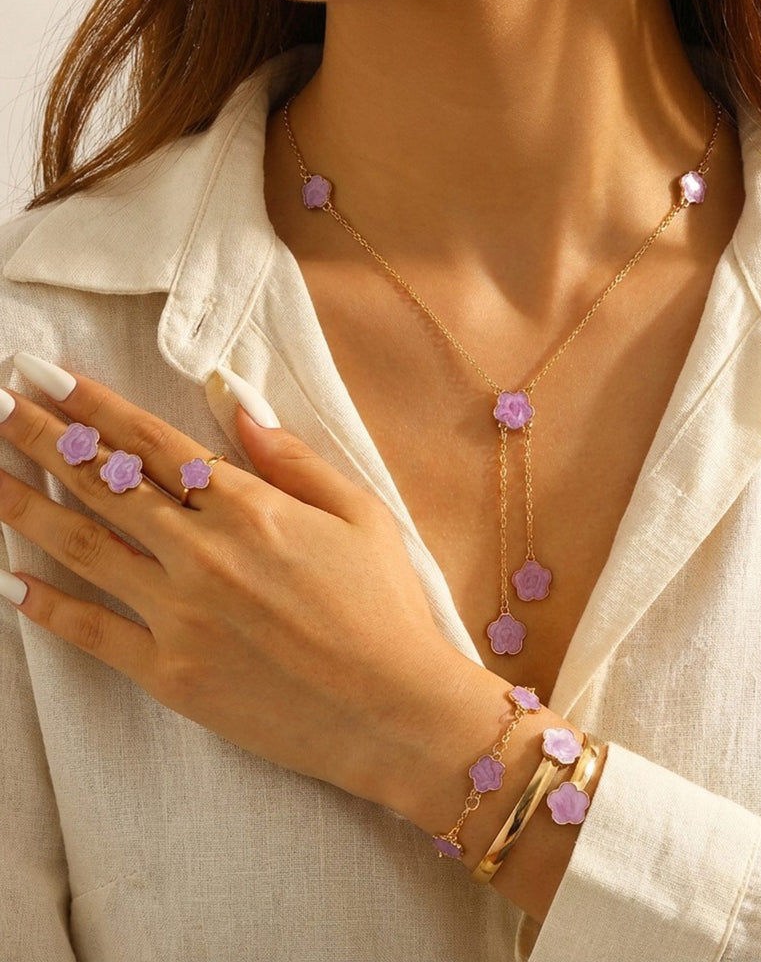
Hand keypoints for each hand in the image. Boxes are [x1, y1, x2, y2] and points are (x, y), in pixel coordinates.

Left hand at [0, 357, 480, 814]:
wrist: (394, 713)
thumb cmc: (386, 608)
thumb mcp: (360, 514)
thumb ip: (291, 457)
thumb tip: (235, 400)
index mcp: (249, 508)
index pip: (149, 441)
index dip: (90, 404)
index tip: (41, 375)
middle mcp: (202, 554)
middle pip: (102, 482)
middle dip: (39, 437)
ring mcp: (179, 616)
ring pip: (81, 547)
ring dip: (22, 505)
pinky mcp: (169, 675)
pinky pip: (91, 632)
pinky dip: (45, 606)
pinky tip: (7, 582)